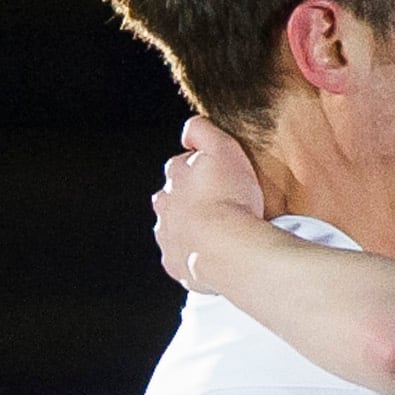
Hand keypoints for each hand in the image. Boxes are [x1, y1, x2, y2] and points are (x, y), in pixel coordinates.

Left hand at [151, 116, 268, 288]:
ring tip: (223, 235)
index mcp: (175, 178)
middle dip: (194, 202)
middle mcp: (165, 207)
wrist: (228, 250)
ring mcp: (168, 237)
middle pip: (176, 200)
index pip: (182, 168)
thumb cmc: (229, 201)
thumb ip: (202, 131)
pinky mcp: (176, 265)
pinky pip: (185, 259)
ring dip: (195, 230)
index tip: (221, 179)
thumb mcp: (222, 148)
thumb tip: (190, 130)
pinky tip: (217, 255)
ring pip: (178, 229)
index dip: (202, 171)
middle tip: (224, 208)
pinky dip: (197, 256)